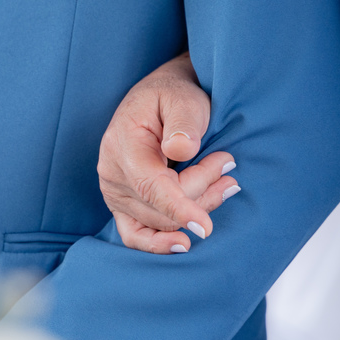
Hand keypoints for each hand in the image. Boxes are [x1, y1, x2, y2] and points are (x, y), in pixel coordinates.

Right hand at [97, 53, 238, 254]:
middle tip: (228, 164)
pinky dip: (158, 244)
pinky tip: (184, 244)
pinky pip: (135, 235)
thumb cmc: (172, 95)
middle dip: (202, 191)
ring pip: (159, 221)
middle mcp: (111, 173)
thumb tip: (181, 151)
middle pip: (160, 206)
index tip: (205, 227)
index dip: (179, 207)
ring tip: (224, 183)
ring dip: (196, 207)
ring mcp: (113, 192)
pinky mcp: (121, 205)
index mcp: (123, 144)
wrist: (158, 97)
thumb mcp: (183, 98)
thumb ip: (183, 123)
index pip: (150, 186)